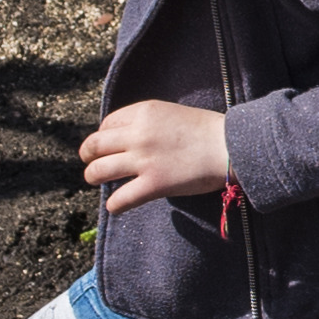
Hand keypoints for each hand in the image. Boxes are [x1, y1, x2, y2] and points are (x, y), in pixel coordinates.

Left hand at [78, 94, 230, 212]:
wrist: (230, 146)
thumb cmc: (208, 130)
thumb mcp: (172, 113)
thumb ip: (148, 122)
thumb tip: (130, 137)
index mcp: (143, 113)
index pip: (106, 124)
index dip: (103, 135)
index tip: (108, 144)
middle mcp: (138, 135)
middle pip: (95, 145)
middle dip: (88, 156)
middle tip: (90, 163)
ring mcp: (144, 160)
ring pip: (99, 171)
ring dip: (93, 177)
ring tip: (96, 180)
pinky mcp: (153, 185)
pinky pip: (120, 198)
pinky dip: (113, 204)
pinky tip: (115, 205)